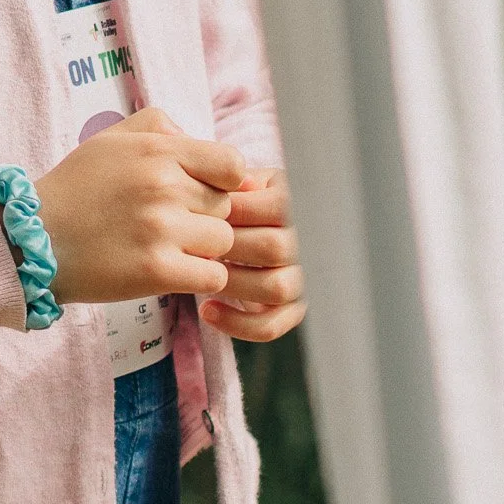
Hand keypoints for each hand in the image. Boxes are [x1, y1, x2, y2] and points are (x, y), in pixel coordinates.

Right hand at [33, 107, 244, 305]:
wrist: (35, 238)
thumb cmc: (77, 187)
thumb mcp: (112, 139)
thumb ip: (158, 126)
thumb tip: (196, 138)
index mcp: (156, 150)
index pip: (232, 164)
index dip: (225, 181)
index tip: (204, 191)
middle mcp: (163, 186)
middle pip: (227, 206)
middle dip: (207, 216)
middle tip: (175, 223)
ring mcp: (161, 229)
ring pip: (223, 243)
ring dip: (204, 250)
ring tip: (171, 247)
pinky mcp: (157, 271)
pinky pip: (212, 277)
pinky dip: (199, 278)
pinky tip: (173, 271)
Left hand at [199, 168, 305, 342]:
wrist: (257, 224)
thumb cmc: (243, 197)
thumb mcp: (243, 180)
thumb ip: (233, 179)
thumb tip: (228, 183)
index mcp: (297, 204)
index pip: (275, 208)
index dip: (233, 210)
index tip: (199, 211)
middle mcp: (308, 243)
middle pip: (273, 248)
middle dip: (228, 247)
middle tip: (195, 243)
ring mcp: (304, 278)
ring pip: (275, 288)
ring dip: (232, 283)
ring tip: (200, 273)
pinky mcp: (294, 309)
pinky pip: (271, 324)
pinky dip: (237, 323)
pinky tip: (207, 310)